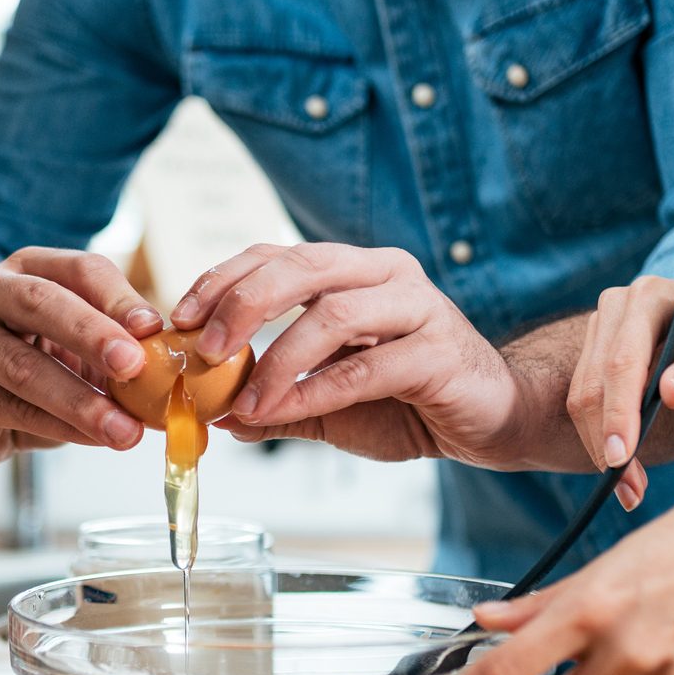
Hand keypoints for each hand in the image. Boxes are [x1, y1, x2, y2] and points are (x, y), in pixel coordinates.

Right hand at [0, 249, 163, 470]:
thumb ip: (119, 352)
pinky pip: (11, 408)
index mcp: (31, 268)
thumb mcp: (78, 350)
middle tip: (134, 365)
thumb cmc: (31, 367)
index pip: (80, 269)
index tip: (154, 328)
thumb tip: (179, 375)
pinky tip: (90, 439)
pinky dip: (57, 426)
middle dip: (92, 334)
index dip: (119, 298)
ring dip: (79, 399)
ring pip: (22, 365)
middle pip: (41, 302)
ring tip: (124, 430)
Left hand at [170, 243, 537, 466]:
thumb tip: (216, 414)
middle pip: (302, 266)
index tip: (179, 317)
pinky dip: (314, 391)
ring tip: (243, 399)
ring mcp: (417, 307)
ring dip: (277, 358)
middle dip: (242, 304)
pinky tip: (282, 413)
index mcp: (354, 271)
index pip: (276, 255)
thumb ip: (277, 404)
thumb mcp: (329, 404)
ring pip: (333, 312)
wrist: (494, 419)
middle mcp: (385, 274)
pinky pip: (365, 367)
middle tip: (202, 348)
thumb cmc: (413, 400)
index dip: (223, 279)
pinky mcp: (438, 351)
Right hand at [566, 275, 673, 509]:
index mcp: (648, 297)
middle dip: (606, 441)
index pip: (622, 362)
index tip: (621, 459)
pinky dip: (603, 437)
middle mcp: (615, 307)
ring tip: (629, 491)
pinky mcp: (597, 350)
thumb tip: (669, 396)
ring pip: (583, 397)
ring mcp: (602, 328)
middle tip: (629, 492)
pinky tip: (623, 470)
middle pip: (593, 384)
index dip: (618, 412)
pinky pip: (590, 399)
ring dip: (601, 447)